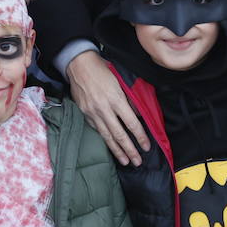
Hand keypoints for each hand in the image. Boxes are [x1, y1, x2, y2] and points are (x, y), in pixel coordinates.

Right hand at [67, 50, 148, 166]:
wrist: (79, 65)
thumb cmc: (103, 70)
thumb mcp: (121, 81)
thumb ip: (130, 99)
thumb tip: (138, 115)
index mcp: (116, 99)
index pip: (131, 123)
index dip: (140, 137)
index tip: (146, 147)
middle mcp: (104, 109)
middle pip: (119, 134)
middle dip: (130, 150)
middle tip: (138, 161)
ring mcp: (92, 113)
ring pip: (107, 137)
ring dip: (117, 151)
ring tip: (126, 161)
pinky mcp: (85, 114)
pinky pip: (97, 130)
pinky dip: (105, 140)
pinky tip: (111, 148)